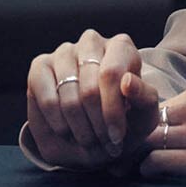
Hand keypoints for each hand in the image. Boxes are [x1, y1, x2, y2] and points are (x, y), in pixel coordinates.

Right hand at [26, 30, 158, 168]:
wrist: (95, 134)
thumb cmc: (124, 121)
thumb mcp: (143, 117)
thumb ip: (145, 98)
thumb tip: (127, 82)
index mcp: (121, 47)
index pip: (111, 74)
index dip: (112, 111)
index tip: (116, 137)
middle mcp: (91, 42)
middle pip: (89, 87)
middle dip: (97, 125)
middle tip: (103, 144)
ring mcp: (64, 51)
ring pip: (68, 94)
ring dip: (79, 128)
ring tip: (88, 141)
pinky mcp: (41, 65)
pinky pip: (47, 98)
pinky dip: (58, 123)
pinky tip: (67, 131)